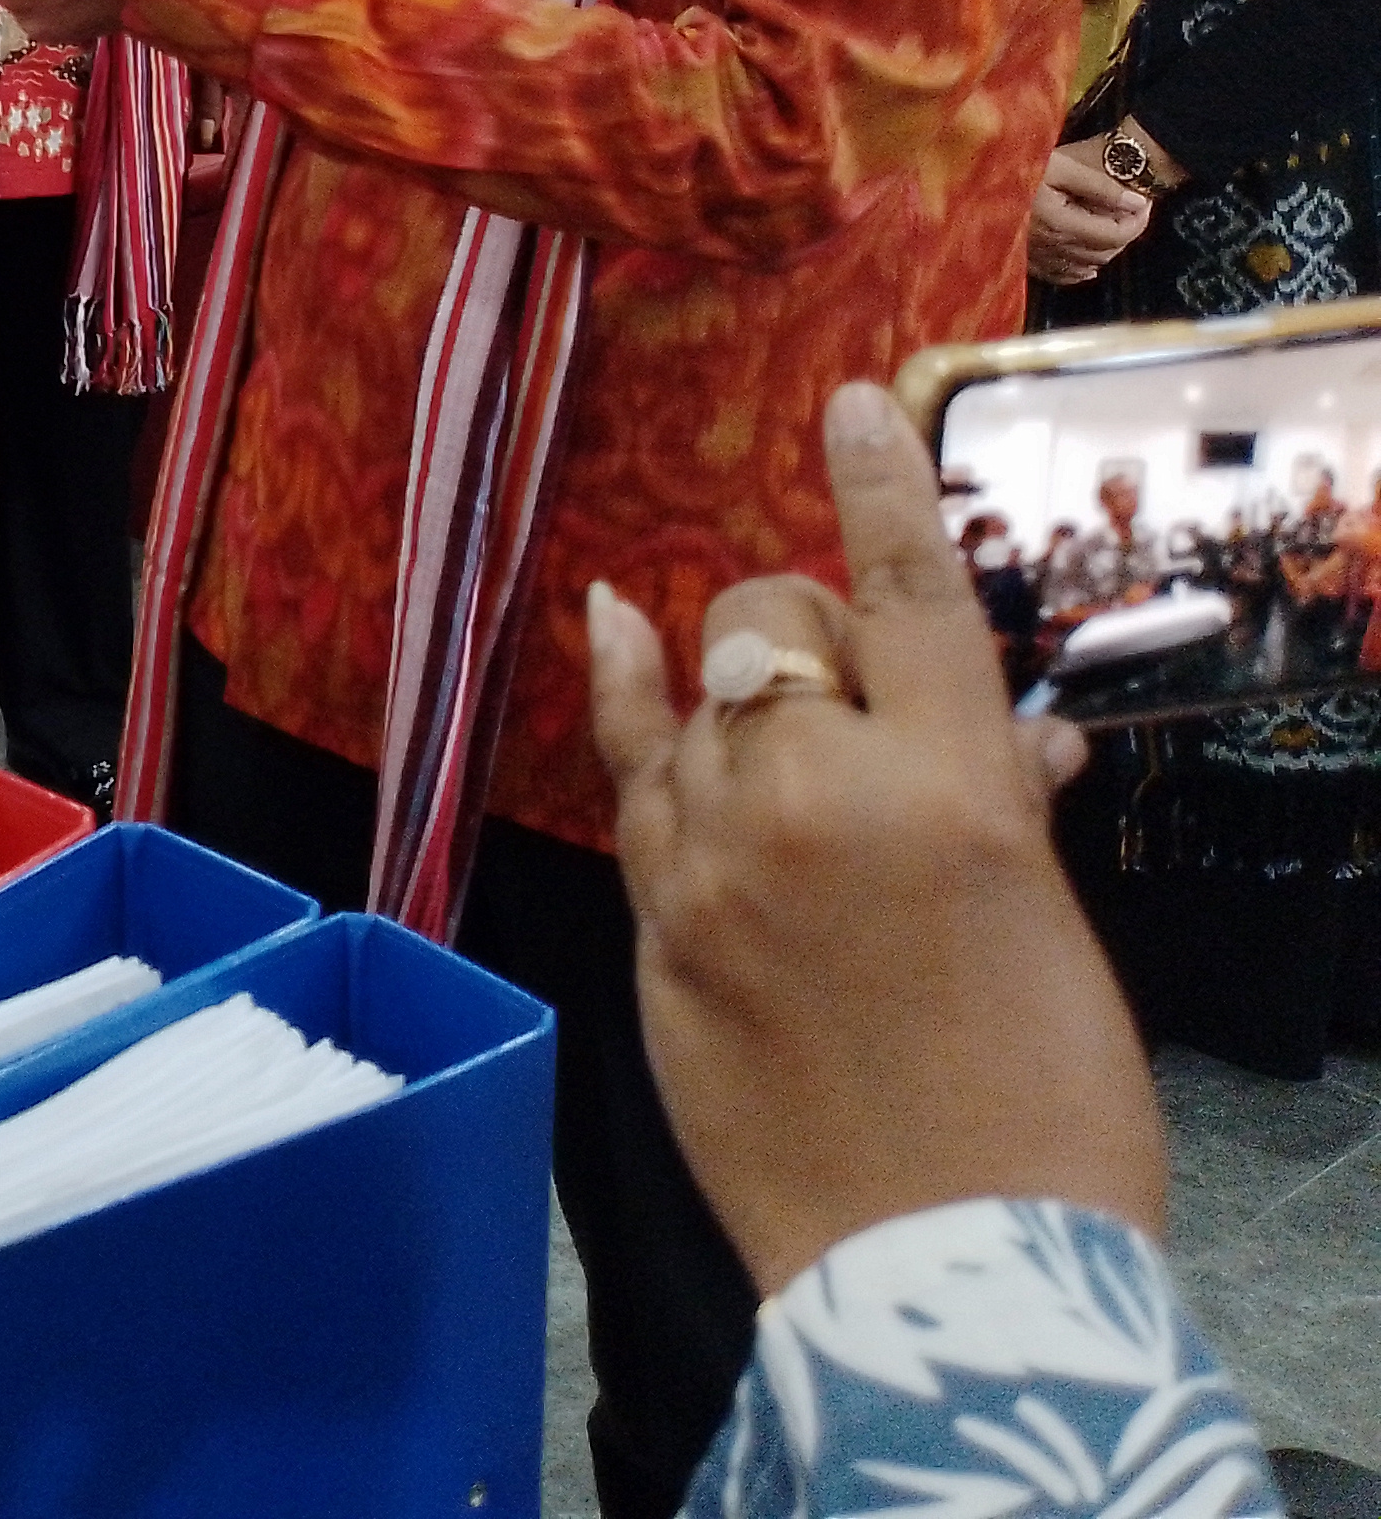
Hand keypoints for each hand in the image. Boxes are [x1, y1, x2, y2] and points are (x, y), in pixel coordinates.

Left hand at [588, 382, 1163, 1297]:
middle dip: (812, 640)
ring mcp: (718, 856)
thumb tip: (1001, 740)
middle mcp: (820, 795)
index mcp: (955, 789)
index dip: (876, 484)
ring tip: (793, 757)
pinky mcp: (653, 921)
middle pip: (775, 628)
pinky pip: (627, 772)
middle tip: (863, 713)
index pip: (909, 592)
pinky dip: (624, 697)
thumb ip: (998, 809)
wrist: (952, 1260)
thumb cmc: (1042, 1101)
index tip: (848, 398)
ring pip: (695, 695)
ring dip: (740, 700)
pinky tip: (611, 625)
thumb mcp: (1048, 929)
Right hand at [1027, 138, 1154, 286]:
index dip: (1137, 222)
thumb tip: (1137, 202)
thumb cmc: (1016, 165)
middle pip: (1103, 252)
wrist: (969, 178)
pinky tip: (1086, 266)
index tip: (1144, 204)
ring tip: (1109, 227)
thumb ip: (1100, 186)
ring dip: (1104, 250)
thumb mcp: (1061, 166)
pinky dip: (1079, 272)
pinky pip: (1059, 275)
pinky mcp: (1022, 260)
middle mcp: (1051, 247)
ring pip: (1085, 266)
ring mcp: (1035, 257)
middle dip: (1124, 233)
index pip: (1115, 235)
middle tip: (1130, 212)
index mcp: (1062, 224)